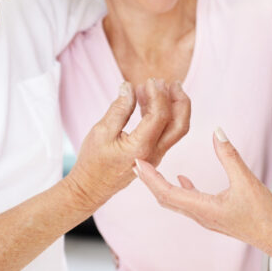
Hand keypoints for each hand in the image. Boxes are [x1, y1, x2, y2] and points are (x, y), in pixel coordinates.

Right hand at [65, 78, 189, 211]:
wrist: (90, 188)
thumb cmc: (92, 162)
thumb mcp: (100, 132)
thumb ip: (119, 109)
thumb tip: (129, 87)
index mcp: (140, 147)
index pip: (160, 116)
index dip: (158, 95)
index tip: (150, 81)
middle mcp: (154, 153)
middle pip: (180, 125)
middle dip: (181, 101)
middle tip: (173, 83)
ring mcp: (155, 156)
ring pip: (175, 129)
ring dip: (173, 107)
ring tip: (160, 87)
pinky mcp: (152, 155)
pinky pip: (165, 133)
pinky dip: (162, 116)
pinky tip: (147, 102)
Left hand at [134, 127, 271, 252]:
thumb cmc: (263, 214)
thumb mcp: (246, 180)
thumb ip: (229, 155)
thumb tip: (217, 131)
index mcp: (202, 208)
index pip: (166, 192)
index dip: (150, 177)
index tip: (137, 161)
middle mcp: (199, 214)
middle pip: (165, 198)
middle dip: (149, 180)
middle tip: (135, 161)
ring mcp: (206, 216)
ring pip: (175, 200)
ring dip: (161, 184)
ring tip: (150, 167)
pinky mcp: (214, 214)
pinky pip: (189, 201)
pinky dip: (180, 188)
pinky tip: (182, 177)